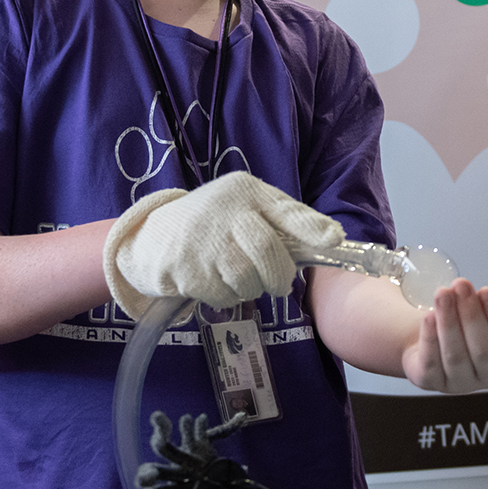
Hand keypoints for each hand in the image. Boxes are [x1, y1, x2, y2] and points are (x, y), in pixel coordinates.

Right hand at [103, 172, 343, 315]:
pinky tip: (219, 282)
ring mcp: (203, 240)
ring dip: (252, 288)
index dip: (311, 227)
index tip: (332, 240)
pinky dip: (228, 297)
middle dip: (279, 276)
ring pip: (247, 279)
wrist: (154, 236)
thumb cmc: (216, 222)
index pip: (284, 209)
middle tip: (279, 284)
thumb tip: (332, 238)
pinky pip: (224, 295)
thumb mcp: (248, 206)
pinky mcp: (186, 269)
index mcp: (246, 191)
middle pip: (268, 252)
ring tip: (242, 278)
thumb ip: (286, 218)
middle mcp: (224, 211)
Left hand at [402, 279, 487, 393]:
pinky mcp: (434, 383)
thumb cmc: (480, 320)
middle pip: (484, 351)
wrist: (445, 329)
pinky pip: (432, 364)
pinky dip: (430, 338)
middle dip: (471, 315)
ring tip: (442, 294)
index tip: (486, 291)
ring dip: (448, 322)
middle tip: (461, 285)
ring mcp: (462, 383)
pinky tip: (429, 317)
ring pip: (456, 356)